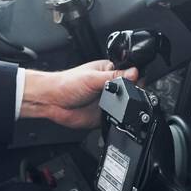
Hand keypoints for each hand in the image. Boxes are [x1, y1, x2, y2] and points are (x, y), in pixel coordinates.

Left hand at [19, 60, 139, 129]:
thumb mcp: (92, 78)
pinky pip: (117, 118)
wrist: (52, 101)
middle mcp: (110, 86)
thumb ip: (114, 77)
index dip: (136, 78)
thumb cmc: (66, 83)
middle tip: (128, 94)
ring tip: (118, 104)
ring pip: (126, 105)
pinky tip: (114, 115)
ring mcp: (108, 101)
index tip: (139, 81)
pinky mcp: (105, 116)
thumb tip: (134, 72)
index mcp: (108, 71)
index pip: (129, 73)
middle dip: (133, 93)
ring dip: (126, 106)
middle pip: (131, 90)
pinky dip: (119, 118)